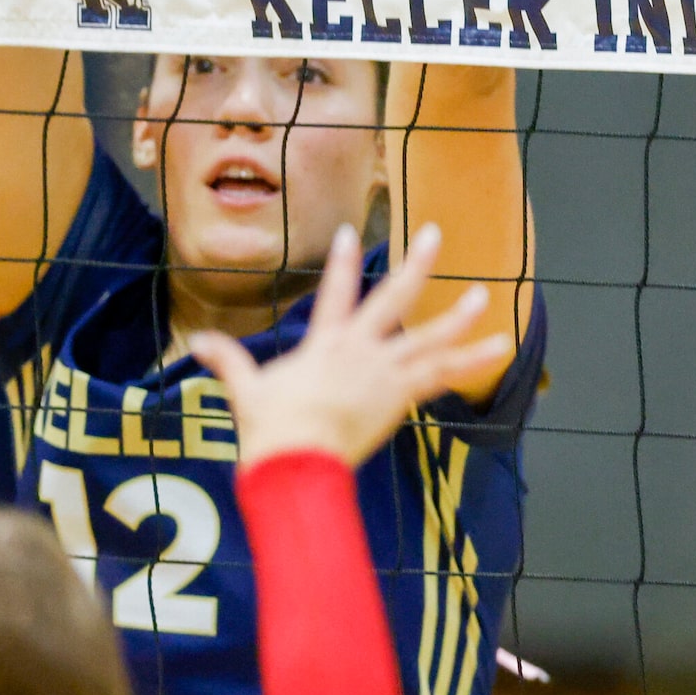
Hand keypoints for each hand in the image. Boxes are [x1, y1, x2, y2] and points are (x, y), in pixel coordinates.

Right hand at [190, 225, 511, 465]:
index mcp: (324, 344)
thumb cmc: (270, 430)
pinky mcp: (401, 396)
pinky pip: (444, 375)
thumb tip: (193, 345)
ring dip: (459, 315)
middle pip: (394, 297)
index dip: (342, 261)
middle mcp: (359, 348)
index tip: (350, 232)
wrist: (295, 462)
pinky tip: (502, 347)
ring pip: (430, 335)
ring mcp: (384, 370)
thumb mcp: (246, 390)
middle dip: (416, 263)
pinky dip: (473, 361)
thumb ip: (228, 362)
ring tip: (484, 295)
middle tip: (434, 233)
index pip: (335, 291)